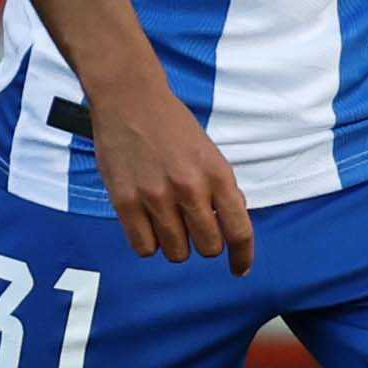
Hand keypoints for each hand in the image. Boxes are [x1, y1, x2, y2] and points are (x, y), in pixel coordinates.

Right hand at [93, 75, 254, 270]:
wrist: (130, 98)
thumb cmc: (171, 125)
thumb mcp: (209, 152)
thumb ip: (221, 189)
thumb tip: (230, 226)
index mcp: (216, 173)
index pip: (238, 230)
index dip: (243, 256)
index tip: (239, 268)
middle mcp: (189, 187)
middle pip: (208, 247)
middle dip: (205, 244)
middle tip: (194, 228)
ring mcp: (155, 196)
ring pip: (176, 252)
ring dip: (176, 244)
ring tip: (168, 222)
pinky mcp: (125, 201)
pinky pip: (144, 247)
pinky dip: (149, 243)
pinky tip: (148, 224)